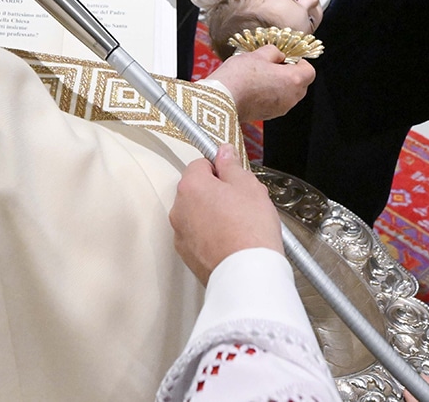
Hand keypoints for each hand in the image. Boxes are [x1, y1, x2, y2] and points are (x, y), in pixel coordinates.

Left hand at [170, 144, 281, 284]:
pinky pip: (198, 236)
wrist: (247, 275)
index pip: (199, 164)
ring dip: (213, 215)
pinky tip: (232, 241)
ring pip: (197, 214)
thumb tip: (224, 152)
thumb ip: (231, 165)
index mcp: (191, 187)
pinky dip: (211, 236)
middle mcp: (179, 210)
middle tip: (242, 202)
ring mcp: (181, 235)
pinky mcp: (187, 256)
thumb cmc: (250, 230)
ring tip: (239, 225)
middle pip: (196, 190)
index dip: (219, 169)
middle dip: (216, 193)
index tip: (233, 177)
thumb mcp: (248, 186)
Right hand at [209, 45, 313, 120]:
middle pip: (301, 84)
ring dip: (281, 85)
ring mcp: (280, 109)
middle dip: (291, 74)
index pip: (310, 71)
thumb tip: (278, 55)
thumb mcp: (259, 54)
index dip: (300, 62)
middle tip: (274, 65)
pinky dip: (271, 95)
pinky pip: (277, 103)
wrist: (223, 98)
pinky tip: (255, 87)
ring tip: (262, 76)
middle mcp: (291, 97)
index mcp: (293, 80)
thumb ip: (274, 52)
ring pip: (289, 94)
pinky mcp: (269, 115)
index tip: (288, 57)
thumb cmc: (240, 76)